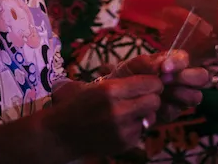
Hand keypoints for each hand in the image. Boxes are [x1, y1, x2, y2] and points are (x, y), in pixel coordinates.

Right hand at [42, 71, 163, 157]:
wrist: (62, 132)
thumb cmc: (79, 102)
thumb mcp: (97, 84)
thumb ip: (124, 80)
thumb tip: (152, 73)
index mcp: (110, 90)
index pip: (150, 83)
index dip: (152, 82)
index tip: (148, 82)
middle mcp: (118, 110)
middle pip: (155, 100)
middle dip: (152, 97)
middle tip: (143, 96)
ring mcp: (122, 129)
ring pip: (151, 116)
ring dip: (145, 113)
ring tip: (130, 111)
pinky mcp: (124, 143)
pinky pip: (142, 130)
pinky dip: (136, 126)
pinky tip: (122, 124)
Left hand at [114, 51, 208, 122]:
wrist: (115, 101)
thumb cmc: (125, 78)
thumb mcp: (130, 67)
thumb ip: (144, 63)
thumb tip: (159, 65)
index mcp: (171, 62)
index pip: (185, 58)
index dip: (178, 63)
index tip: (164, 69)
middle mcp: (181, 77)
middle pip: (201, 76)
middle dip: (186, 79)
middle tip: (166, 82)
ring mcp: (180, 95)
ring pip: (195, 96)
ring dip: (179, 95)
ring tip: (161, 95)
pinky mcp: (173, 111)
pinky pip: (177, 111)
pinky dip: (166, 110)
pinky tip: (153, 109)